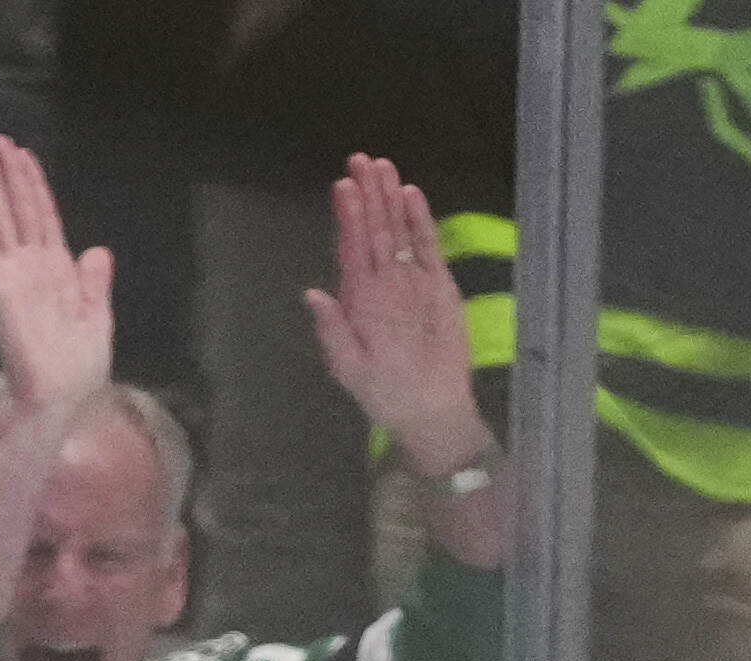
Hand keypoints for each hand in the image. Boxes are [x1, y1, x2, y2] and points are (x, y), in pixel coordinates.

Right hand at [0, 132, 120, 430]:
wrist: (60, 397)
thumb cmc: (78, 369)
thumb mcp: (97, 321)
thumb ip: (95, 286)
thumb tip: (98, 250)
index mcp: (60, 271)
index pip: (45, 217)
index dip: (35, 186)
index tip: (25, 156)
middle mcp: (33, 265)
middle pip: (19, 209)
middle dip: (9, 174)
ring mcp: (14, 274)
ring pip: (1, 219)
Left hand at [308, 150, 489, 478]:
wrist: (427, 409)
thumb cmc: (383, 392)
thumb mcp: (349, 367)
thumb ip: (332, 331)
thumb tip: (311, 294)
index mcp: (357, 297)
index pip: (350, 247)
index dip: (346, 217)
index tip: (341, 186)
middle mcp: (382, 281)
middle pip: (373, 229)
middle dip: (367, 195)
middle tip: (360, 160)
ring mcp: (410, 280)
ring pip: (399, 230)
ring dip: (390, 199)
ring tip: (383, 166)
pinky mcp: (438, 286)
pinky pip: (428, 247)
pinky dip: (421, 221)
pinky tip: (411, 195)